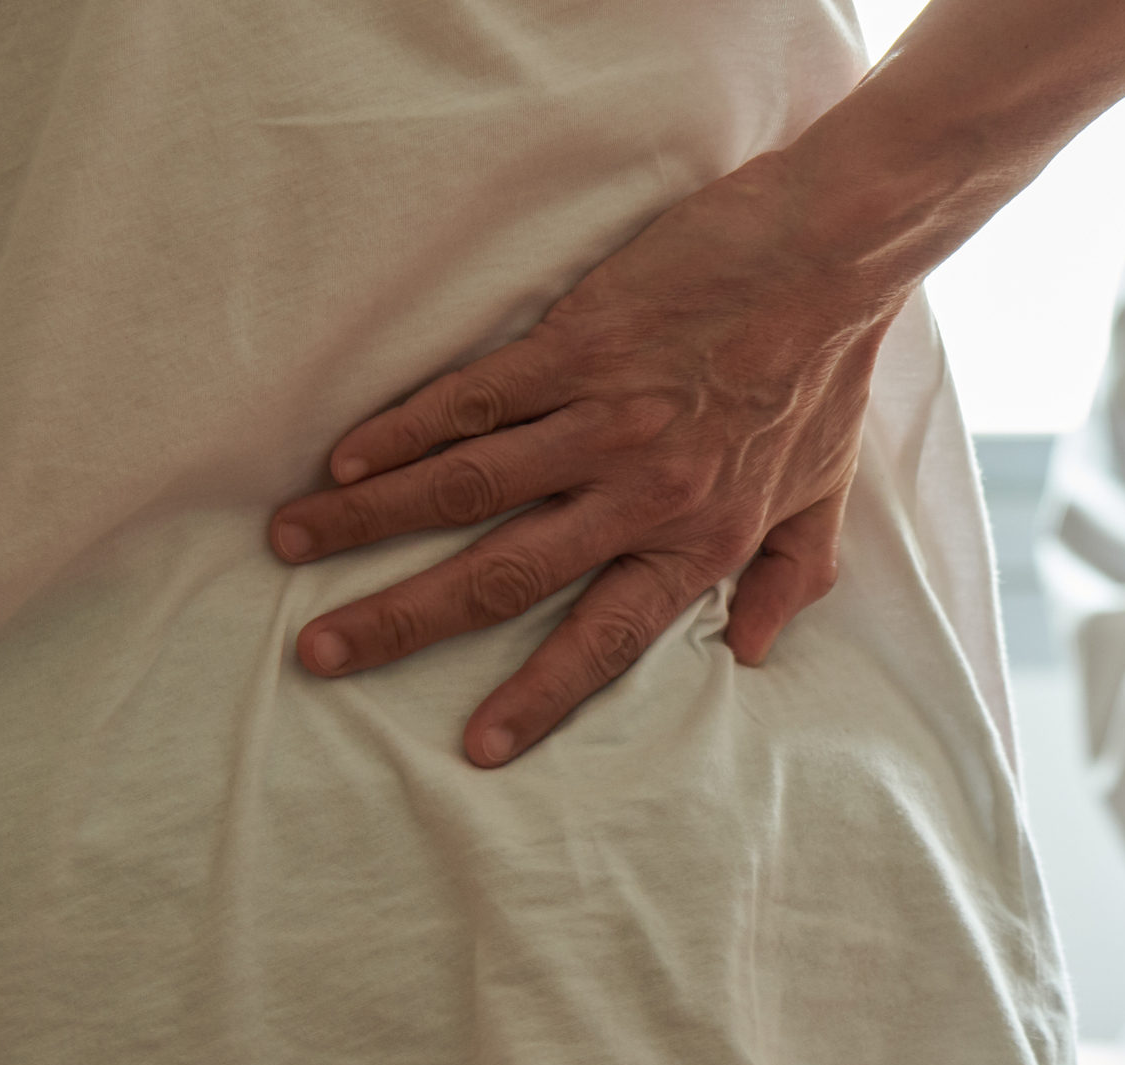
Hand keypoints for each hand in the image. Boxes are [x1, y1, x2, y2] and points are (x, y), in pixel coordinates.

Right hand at [269, 150, 894, 767]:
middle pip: (507, 577)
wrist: (831, 256)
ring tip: (293, 542)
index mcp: (704, 542)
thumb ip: (792, 578)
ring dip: (371, 518)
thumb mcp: (827, 497)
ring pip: (469, 486)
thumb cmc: (828, 376)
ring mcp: (606, 419)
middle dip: (406, 620)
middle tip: (321, 654)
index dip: (541, 696)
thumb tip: (752, 654)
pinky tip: (344, 458)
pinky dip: (405, 429)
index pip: (609, 640)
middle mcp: (647, 495)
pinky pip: (476, 399)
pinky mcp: (579, 345)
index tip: (476, 748)